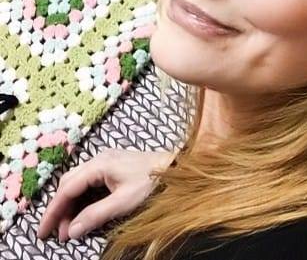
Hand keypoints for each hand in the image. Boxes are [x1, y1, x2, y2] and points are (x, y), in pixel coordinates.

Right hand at [37, 148, 177, 241]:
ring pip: (78, 184)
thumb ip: (96, 215)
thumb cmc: (152, 182)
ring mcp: (106, 162)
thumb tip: (71, 230)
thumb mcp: (124, 202)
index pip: (67, 188)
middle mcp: (99, 159)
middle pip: (69, 184)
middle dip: (60, 210)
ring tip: (70, 230)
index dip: (53, 211)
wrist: (175, 167)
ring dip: (71, 206)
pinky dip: (82, 200)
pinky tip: (83, 215)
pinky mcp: (113, 167)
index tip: (43, 232)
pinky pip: (89, 183)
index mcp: (99, 164)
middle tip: (57, 234)